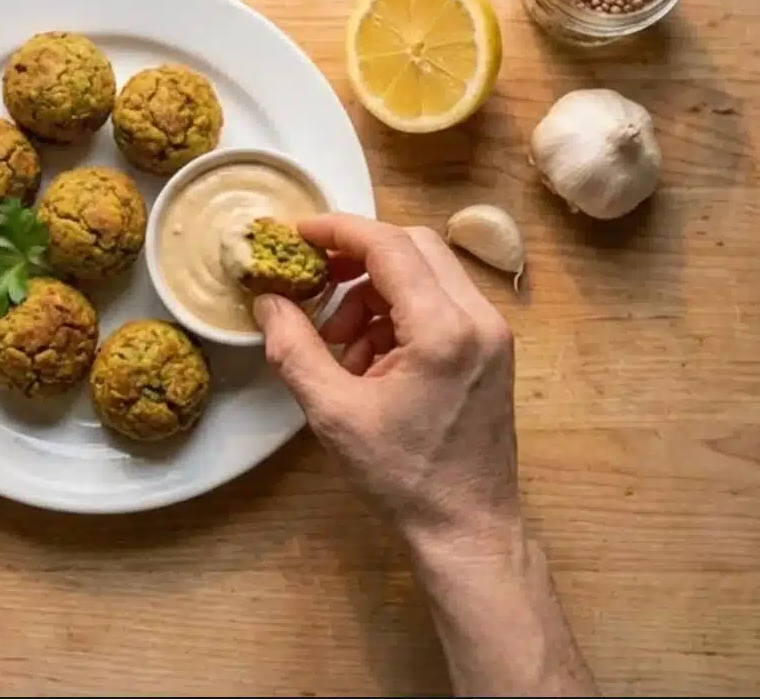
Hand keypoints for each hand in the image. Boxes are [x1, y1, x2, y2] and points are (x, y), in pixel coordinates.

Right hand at [252, 213, 518, 538]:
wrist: (467, 527)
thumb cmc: (404, 478)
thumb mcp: (334, 413)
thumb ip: (295, 349)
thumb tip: (267, 301)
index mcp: (444, 330)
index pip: (390, 245)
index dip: (338, 230)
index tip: (297, 234)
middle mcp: (480, 319)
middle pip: (414, 246)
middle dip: (357, 257)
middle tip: (314, 281)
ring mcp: (492, 333)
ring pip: (428, 273)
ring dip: (376, 291)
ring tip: (340, 344)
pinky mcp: (492, 349)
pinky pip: (442, 303)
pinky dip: (400, 313)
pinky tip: (370, 360)